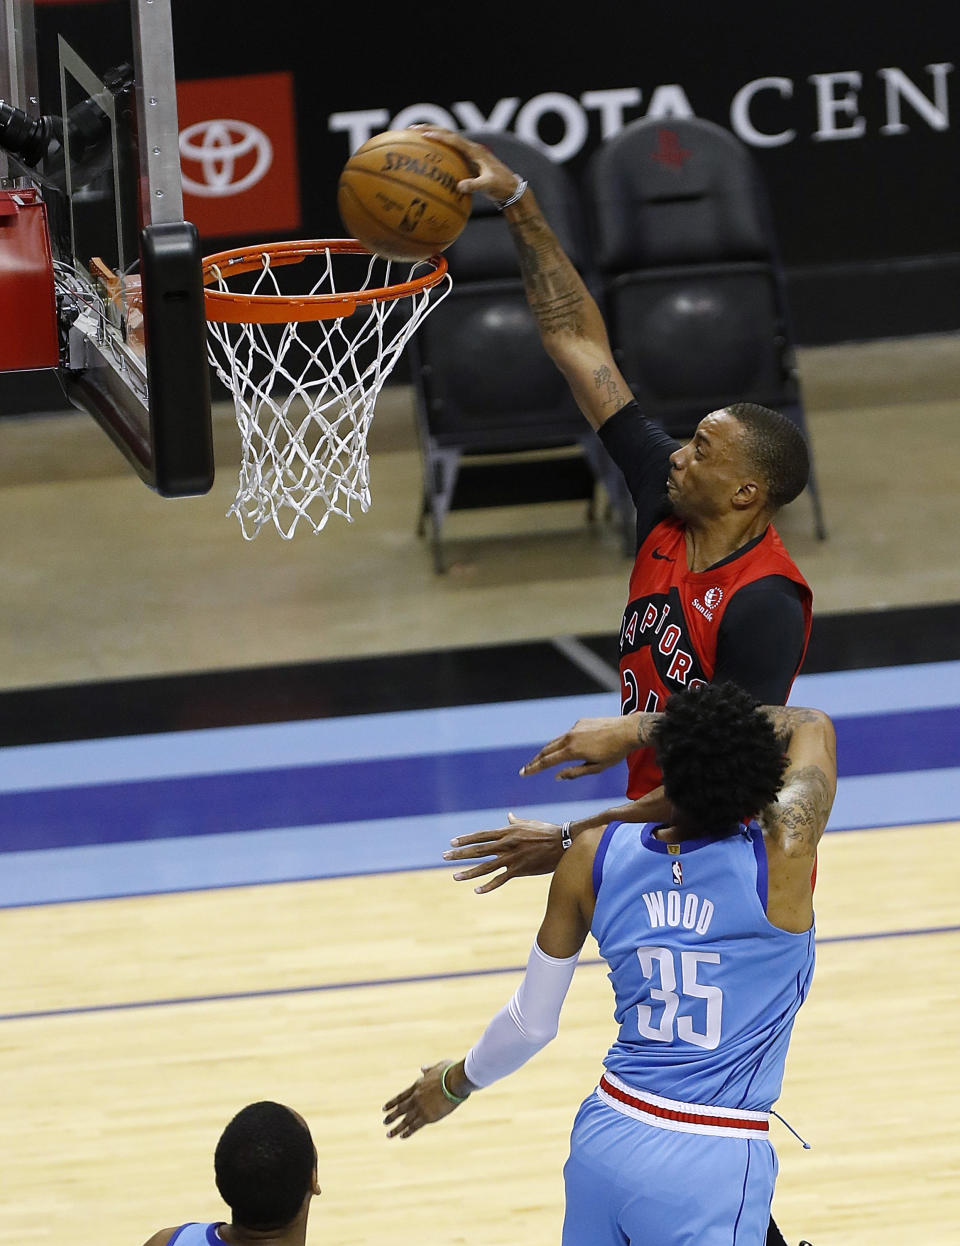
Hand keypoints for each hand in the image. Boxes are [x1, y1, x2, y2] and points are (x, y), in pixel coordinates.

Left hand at [383, 1060, 465, 1138]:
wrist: (455, 1081)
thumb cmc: (449, 1072)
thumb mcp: (437, 1067)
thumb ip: (428, 1070)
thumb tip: (422, 1068)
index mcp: (417, 1085)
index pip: (401, 1096)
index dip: (392, 1103)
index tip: (385, 1108)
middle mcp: (415, 1097)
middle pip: (400, 1109)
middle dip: (391, 1116)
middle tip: (384, 1122)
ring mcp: (420, 1107)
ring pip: (405, 1120)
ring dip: (396, 1128)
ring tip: (388, 1134)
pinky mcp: (427, 1116)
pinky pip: (415, 1126)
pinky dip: (408, 1132)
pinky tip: (402, 1137)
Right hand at [409, 125, 521, 202]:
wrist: (512, 189)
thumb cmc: (502, 186)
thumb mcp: (489, 186)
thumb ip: (475, 185)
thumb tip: (459, 186)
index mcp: (475, 151)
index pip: (454, 140)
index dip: (438, 136)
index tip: (423, 135)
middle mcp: (471, 149)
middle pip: (448, 134)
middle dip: (430, 129)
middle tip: (412, 129)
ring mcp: (470, 154)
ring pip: (449, 141)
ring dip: (433, 136)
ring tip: (416, 136)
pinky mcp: (469, 161)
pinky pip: (451, 152)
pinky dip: (439, 150)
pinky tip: (429, 156)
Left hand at [443, 813, 562, 892]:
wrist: (563, 842)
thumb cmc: (547, 831)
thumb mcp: (529, 823)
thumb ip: (515, 822)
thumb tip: (508, 816)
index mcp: (507, 831)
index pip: (481, 835)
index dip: (466, 839)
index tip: (452, 843)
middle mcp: (506, 844)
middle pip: (478, 850)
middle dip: (460, 854)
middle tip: (444, 857)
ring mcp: (512, 857)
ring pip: (485, 866)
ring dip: (469, 872)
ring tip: (455, 877)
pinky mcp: (519, 869)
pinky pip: (500, 879)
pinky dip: (488, 886)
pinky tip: (477, 890)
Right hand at [519, 715, 638, 779]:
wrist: (628, 730)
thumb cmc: (615, 753)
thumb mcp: (596, 768)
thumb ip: (574, 773)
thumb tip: (557, 776)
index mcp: (572, 751)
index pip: (547, 762)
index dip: (534, 768)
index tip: (523, 773)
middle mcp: (570, 737)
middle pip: (547, 750)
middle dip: (536, 760)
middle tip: (526, 769)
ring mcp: (575, 728)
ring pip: (556, 741)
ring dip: (548, 751)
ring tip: (542, 760)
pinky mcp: (581, 722)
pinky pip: (569, 734)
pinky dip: (565, 743)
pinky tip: (569, 748)